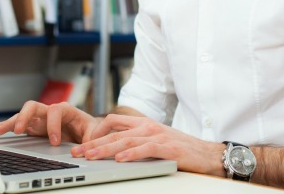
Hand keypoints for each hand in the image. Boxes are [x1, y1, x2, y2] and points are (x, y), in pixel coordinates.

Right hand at [0, 101, 101, 145]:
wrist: (88, 131)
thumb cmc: (91, 130)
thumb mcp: (96, 132)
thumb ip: (93, 136)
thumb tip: (89, 144)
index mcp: (66, 110)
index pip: (56, 110)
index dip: (53, 124)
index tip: (54, 141)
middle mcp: (49, 112)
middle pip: (33, 107)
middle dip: (24, 117)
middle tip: (20, 131)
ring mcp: (39, 119)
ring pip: (21, 116)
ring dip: (8, 123)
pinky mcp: (32, 128)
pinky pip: (16, 126)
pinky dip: (4, 128)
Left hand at [70, 114, 225, 175]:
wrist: (207, 153)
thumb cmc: (181, 148)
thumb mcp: (155, 139)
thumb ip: (137, 140)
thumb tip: (114, 148)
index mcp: (143, 123)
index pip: (113, 122)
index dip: (96, 132)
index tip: (82, 143)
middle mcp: (148, 126)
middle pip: (114, 133)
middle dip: (93, 143)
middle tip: (77, 152)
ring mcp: (157, 136)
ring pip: (126, 141)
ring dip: (106, 149)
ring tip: (91, 156)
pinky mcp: (167, 148)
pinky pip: (146, 150)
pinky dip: (132, 155)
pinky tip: (120, 160)